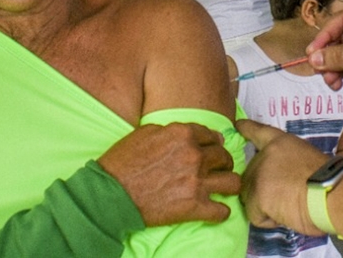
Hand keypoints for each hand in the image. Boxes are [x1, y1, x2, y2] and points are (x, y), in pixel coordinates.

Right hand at [97, 122, 240, 226]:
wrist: (110, 193)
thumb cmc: (123, 162)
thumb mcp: (145, 132)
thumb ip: (171, 130)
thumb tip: (186, 133)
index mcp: (183, 134)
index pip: (213, 136)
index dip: (214, 143)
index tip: (213, 149)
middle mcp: (194, 155)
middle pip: (225, 157)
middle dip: (223, 162)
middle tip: (217, 169)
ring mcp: (196, 181)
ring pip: (232, 182)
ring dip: (228, 184)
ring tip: (222, 187)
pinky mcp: (194, 207)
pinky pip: (222, 211)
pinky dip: (220, 212)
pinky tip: (214, 210)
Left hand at [237, 120, 328, 232]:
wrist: (329, 192)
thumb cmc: (328, 179)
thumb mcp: (308, 160)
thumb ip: (289, 163)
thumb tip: (285, 179)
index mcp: (281, 142)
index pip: (259, 131)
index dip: (247, 128)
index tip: (238, 125)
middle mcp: (265, 154)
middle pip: (250, 174)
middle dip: (263, 189)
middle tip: (286, 196)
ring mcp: (257, 173)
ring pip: (250, 197)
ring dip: (266, 206)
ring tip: (288, 205)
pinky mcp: (255, 195)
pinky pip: (255, 215)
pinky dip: (269, 221)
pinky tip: (285, 214)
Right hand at [306, 4, 342, 110]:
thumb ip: (342, 57)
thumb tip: (314, 58)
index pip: (340, 20)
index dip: (324, 35)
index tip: (313, 52)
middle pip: (335, 37)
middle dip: (326, 54)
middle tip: (317, 70)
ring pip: (335, 53)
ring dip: (329, 66)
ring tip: (331, 81)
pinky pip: (341, 65)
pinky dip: (336, 74)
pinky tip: (337, 84)